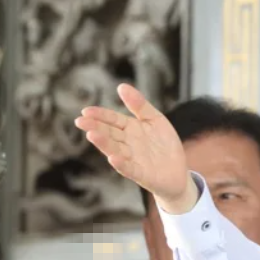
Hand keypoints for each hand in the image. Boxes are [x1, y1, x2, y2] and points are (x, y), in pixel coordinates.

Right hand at [75, 84, 195, 212]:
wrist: (178, 172)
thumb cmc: (164, 145)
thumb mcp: (155, 119)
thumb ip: (139, 105)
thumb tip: (121, 86)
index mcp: (130, 129)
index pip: (112, 120)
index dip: (100, 115)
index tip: (86, 111)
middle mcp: (128, 144)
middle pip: (110, 134)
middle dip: (95, 127)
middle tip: (80, 121)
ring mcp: (133, 159)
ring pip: (115, 150)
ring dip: (104, 143)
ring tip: (91, 135)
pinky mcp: (141, 174)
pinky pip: (130, 169)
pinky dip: (121, 164)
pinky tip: (113, 158)